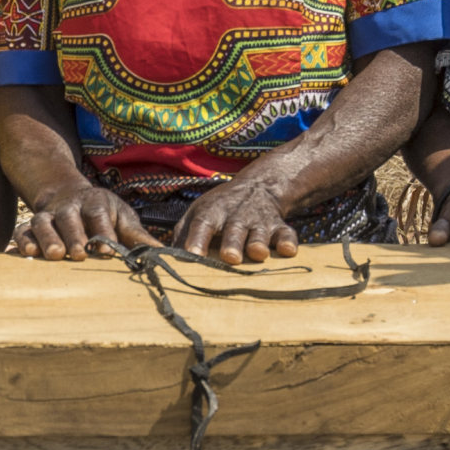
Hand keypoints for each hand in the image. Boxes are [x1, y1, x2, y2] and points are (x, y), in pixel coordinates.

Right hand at [8, 179, 148, 258]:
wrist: (68, 194)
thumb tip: (167, 255)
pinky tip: (28, 252)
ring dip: (48, 237)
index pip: (99, 215)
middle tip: (78, 254)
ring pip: (43, 222)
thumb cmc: (103, 213)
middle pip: (69, 218)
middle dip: (74, 235)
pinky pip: (23, 230)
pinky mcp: (31, 225)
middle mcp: (70, 207)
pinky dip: (24, 239)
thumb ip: (139, 237)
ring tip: (54, 255)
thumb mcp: (123, 218)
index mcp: (96, 203)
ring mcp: (48, 215)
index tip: (106, 249)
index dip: (102, 230)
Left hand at [169, 172, 299, 264]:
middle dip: (232, 243)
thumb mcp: (197, 215)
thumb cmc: (220, 210)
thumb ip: (182, 236)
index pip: (201, 224)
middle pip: (233, 229)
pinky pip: (286, 233)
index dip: (196, 239)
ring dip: (259, 242)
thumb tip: (161, 261)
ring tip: (258, 253)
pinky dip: (288, 241)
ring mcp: (259, 221)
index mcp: (211, 213)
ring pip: (260, 232)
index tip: (192, 256)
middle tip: (230, 257)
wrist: (257, 188)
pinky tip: (288, 251)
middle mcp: (235, 216)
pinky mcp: (278, 226)